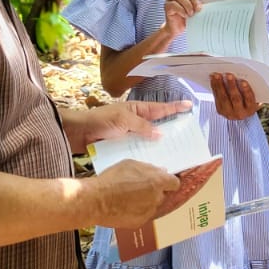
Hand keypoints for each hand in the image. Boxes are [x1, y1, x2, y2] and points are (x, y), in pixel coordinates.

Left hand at [66, 99, 192, 146]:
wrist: (78, 133)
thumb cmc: (100, 121)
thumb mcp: (123, 120)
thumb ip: (142, 126)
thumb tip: (160, 134)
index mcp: (137, 109)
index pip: (160, 108)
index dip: (175, 107)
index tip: (190, 105)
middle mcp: (136, 121)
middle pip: (158, 125)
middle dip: (172, 129)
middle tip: (187, 134)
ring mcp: (130, 134)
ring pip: (149, 140)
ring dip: (160, 145)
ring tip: (175, 152)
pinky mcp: (123, 146)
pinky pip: (139, 149)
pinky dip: (147, 154)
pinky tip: (155, 162)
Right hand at [81, 159, 180, 229]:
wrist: (96, 201)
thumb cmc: (111, 180)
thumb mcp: (130, 164)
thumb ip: (148, 168)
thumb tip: (159, 171)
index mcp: (157, 182)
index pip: (175, 183)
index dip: (168, 181)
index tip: (164, 180)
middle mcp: (157, 198)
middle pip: (163, 194)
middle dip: (155, 191)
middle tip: (141, 187)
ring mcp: (149, 212)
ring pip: (152, 205)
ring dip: (146, 202)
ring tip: (129, 197)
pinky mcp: (139, 222)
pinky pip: (143, 215)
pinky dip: (137, 211)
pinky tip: (124, 206)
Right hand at [159, 0, 203, 41]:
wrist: (178, 28)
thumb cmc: (188, 17)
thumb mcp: (196, 8)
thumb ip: (201, 2)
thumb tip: (212, 0)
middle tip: (198, 8)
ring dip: (187, 4)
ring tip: (191, 13)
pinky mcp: (166, 6)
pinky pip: (173, 4)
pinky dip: (181, 10)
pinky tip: (185, 15)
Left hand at [211, 73, 260, 120]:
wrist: (239, 113)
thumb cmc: (246, 101)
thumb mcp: (250, 96)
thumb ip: (246, 89)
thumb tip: (238, 77)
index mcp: (251, 109)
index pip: (249, 99)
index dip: (246, 90)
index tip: (243, 81)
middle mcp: (240, 113)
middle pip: (236, 99)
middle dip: (232, 86)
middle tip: (228, 75)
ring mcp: (229, 113)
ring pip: (224, 98)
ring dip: (220, 85)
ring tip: (217, 75)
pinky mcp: (220, 111)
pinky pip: (217, 98)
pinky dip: (214, 87)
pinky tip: (213, 79)